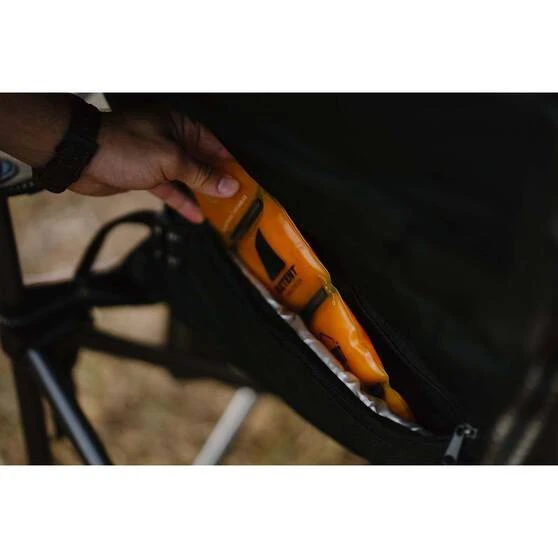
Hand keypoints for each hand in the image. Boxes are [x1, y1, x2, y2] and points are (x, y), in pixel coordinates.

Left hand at [71, 109, 238, 222]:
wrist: (81, 157)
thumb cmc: (123, 147)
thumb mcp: (170, 160)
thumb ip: (201, 174)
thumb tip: (228, 185)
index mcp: (179, 125)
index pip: (214, 144)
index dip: (230, 163)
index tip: (245, 179)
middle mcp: (171, 139)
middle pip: (202, 162)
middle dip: (219, 180)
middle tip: (238, 198)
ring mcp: (158, 159)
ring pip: (188, 178)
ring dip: (203, 194)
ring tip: (222, 210)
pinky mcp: (147, 176)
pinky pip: (171, 189)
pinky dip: (182, 202)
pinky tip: (196, 216)